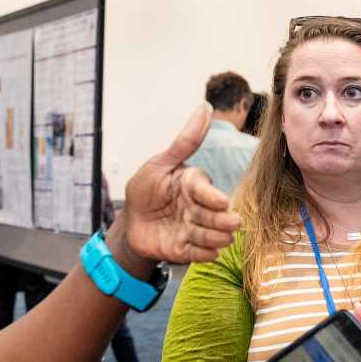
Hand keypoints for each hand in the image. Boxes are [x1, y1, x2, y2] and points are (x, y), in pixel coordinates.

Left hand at [111, 105, 242, 268]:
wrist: (130, 224)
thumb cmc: (146, 189)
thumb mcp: (160, 164)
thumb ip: (185, 141)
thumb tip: (204, 108)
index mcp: (195, 185)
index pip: (207, 190)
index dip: (213, 196)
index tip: (220, 202)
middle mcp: (199, 208)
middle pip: (215, 216)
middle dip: (222, 221)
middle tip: (230, 224)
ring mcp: (195, 229)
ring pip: (211, 236)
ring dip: (216, 238)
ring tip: (219, 240)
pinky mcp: (188, 249)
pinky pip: (200, 254)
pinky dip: (204, 253)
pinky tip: (207, 252)